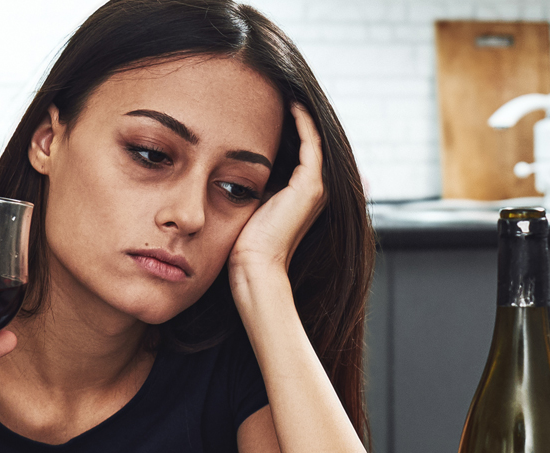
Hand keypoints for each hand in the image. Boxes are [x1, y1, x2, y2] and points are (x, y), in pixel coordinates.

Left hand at [231, 103, 324, 272]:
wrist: (254, 265)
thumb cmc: (245, 241)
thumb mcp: (250, 203)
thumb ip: (252, 182)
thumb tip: (233, 163)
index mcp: (302, 194)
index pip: (301, 151)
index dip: (293, 127)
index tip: (274, 104)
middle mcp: (315, 189)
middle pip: (311, 142)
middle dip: (300, 118)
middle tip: (283, 90)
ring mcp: (315, 187)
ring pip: (315, 139)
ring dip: (303, 115)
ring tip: (289, 92)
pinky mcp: (310, 185)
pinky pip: (311, 143)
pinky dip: (304, 122)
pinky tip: (292, 104)